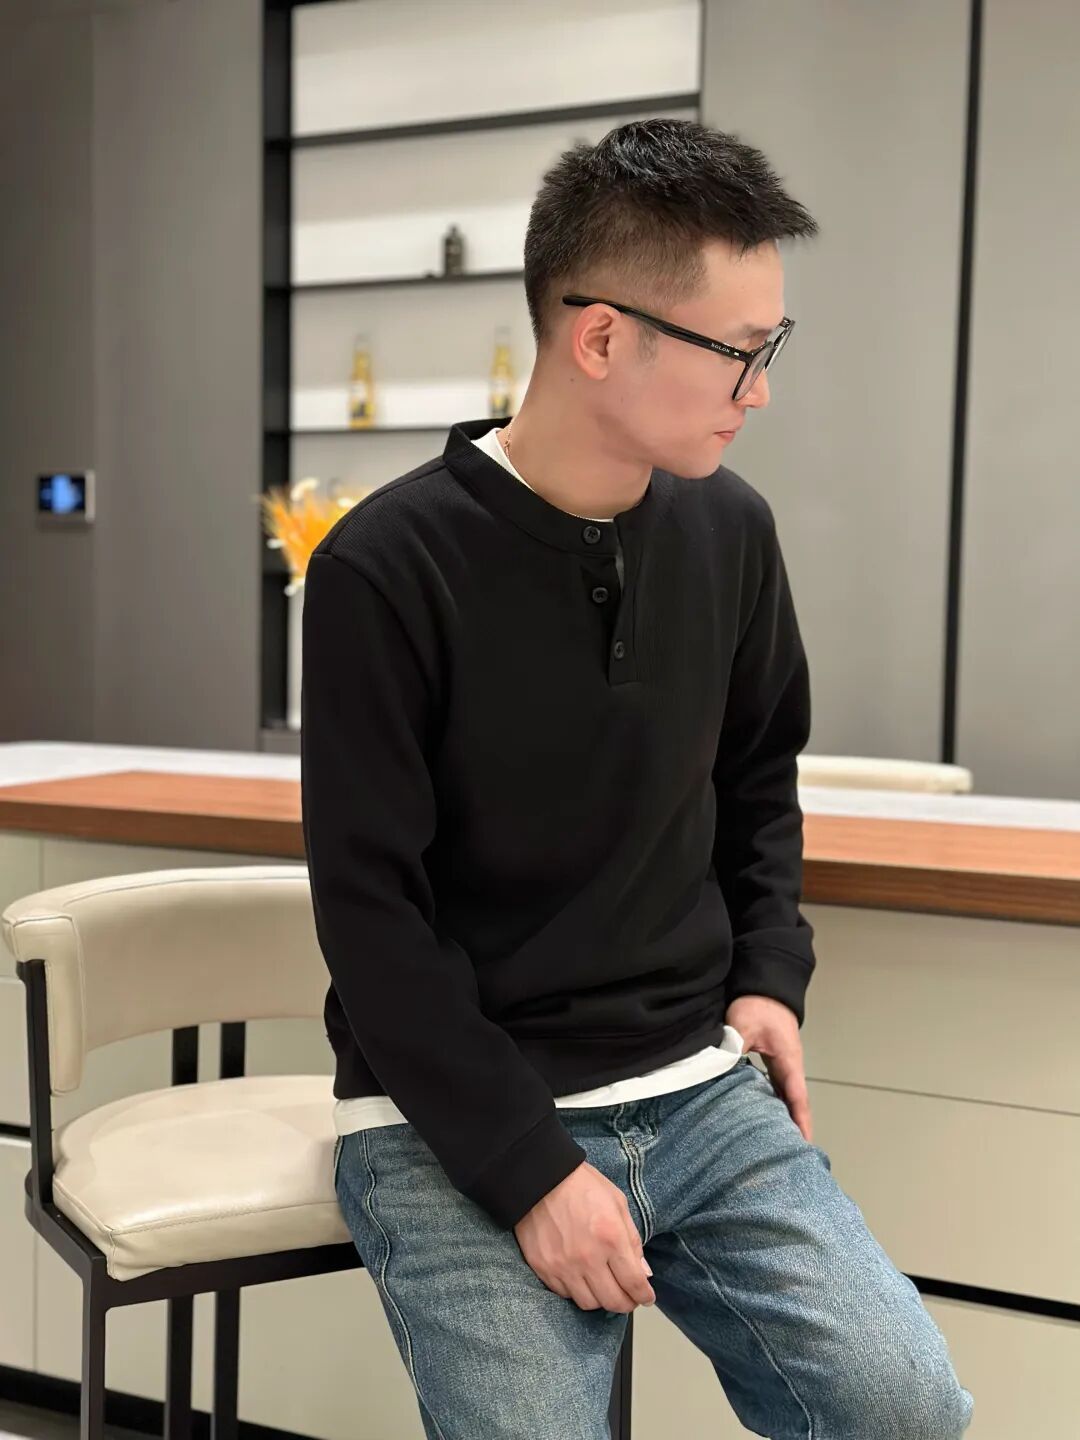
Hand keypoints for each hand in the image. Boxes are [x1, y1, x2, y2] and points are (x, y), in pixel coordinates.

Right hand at [514, 1161, 655, 1313]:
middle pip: (613, 1301)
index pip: (634, 1283)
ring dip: (601, 1300)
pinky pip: (565, 1294)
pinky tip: (582, 1279)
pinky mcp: (543, 1268)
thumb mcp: (617, 1203)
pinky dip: (577, 1291)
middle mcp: (588, 1257)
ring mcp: (563, 1266)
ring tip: (604, 1288)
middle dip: (626, 1303)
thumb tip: (644, 1272)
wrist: (540, 1176)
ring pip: (589, 1304)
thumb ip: (632, 1240)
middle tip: (629, 1297)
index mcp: (611, 1237)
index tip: (646, 1297)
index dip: (644, 1296)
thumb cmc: (581, 1185)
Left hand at [726, 994, 812, 1141]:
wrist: (765, 983)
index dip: (800, 1122)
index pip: (797, 1098)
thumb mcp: (743, 1025)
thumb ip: (733, 1047)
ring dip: (780, 1114)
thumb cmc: (758, 1005)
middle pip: (793, 1102)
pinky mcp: (771, 1057)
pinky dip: (769, 1099)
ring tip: (772, 1139)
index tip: (803, 1145)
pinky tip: (757, 1111)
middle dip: (792, 1126)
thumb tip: (721, 1069)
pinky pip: (772, 1084)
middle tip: (787, 1153)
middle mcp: (789, 1065)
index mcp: (788, 1061)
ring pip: (783, 1094)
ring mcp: (781, 1062)